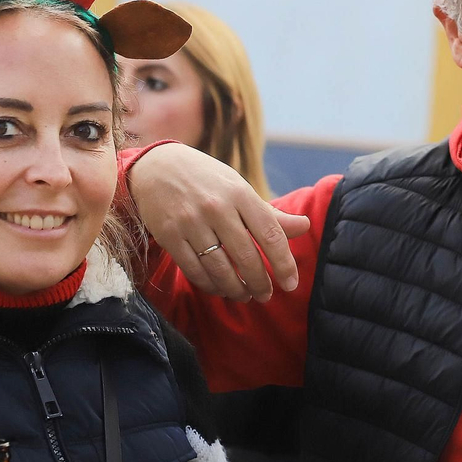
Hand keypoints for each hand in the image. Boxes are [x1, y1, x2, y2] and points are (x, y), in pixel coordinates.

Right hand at [127, 142, 310, 301]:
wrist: (156, 167)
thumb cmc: (207, 180)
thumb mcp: (239, 189)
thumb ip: (270, 214)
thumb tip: (305, 226)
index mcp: (241, 194)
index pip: (271, 234)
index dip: (284, 263)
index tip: (291, 284)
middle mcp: (217, 208)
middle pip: (247, 257)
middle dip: (260, 282)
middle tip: (266, 295)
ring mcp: (191, 222)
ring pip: (220, 269)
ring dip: (236, 289)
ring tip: (245, 295)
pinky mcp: (170, 236)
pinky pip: (194, 270)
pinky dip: (210, 285)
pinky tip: (219, 288)